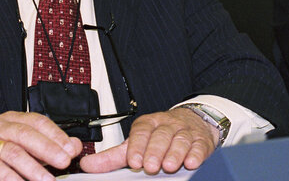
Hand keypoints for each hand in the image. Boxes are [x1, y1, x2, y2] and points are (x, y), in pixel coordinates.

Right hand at [0, 111, 82, 180]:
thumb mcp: (19, 144)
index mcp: (12, 120)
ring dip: (32, 167)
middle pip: (26, 134)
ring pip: (12, 151)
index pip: (38, 122)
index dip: (56, 135)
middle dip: (48, 149)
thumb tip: (73, 146)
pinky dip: (9, 177)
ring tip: (46, 180)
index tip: (72, 149)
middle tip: (64, 161)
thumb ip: (46, 145)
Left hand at [80, 107, 218, 173]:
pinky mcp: (201, 140)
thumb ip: (113, 156)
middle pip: (160, 136)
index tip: (134, 161)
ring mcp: (185, 131)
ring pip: (180, 140)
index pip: (141, 131)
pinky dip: (196, 153)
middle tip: (150, 166)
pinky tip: (191, 162)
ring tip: (169, 166)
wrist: (191, 122)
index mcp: (148, 124)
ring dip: (175, 153)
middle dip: (155, 151)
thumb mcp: (136, 143)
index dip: (137, 145)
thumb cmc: (159, 135)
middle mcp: (167, 125)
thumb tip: (87, 165)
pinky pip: (199, 145)